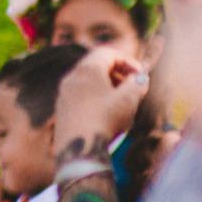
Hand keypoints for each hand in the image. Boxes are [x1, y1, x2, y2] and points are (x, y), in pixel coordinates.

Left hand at [52, 48, 146, 176]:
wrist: (78, 149)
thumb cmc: (105, 119)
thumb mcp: (129, 100)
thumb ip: (137, 84)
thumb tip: (139, 79)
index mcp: (87, 69)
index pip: (108, 52)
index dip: (128, 60)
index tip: (140, 75)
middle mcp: (72, 77)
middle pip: (96, 64)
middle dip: (118, 72)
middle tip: (132, 86)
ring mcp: (64, 92)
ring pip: (88, 80)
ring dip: (107, 85)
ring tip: (121, 101)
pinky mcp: (61, 108)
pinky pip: (80, 94)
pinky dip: (95, 96)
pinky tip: (106, 113)